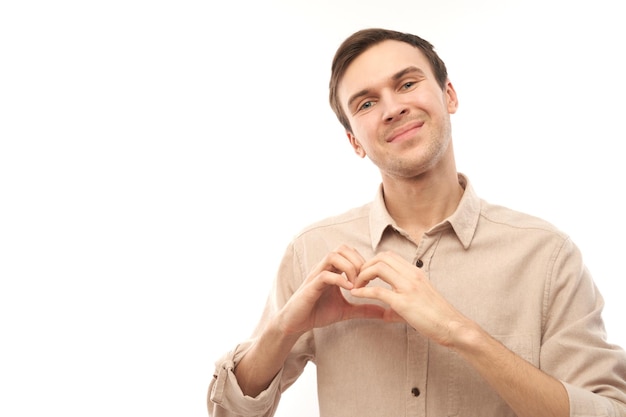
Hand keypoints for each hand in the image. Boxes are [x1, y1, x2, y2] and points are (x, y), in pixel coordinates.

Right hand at [277, 245, 385, 335]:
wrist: (297, 323)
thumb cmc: (318, 313)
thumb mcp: (346, 310)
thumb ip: (364, 308)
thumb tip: (384, 311)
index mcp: (333, 270)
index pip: (349, 252)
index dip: (363, 261)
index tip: (371, 277)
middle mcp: (324, 268)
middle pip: (342, 248)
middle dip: (358, 261)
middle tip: (366, 278)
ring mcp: (316, 275)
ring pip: (333, 256)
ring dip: (349, 267)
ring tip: (357, 284)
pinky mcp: (310, 287)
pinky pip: (324, 275)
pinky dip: (339, 280)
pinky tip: (349, 290)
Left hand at [351, 251, 468, 346]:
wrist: (453, 327)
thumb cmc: (437, 316)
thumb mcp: (419, 301)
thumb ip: (400, 302)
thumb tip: (385, 313)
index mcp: (416, 272)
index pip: (389, 256)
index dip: (373, 262)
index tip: (366, 274)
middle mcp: (412, 275)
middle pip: (381, 257)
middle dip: (365, 265)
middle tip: (357, 278)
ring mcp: (408, 288)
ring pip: (378, 268)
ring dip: (362, 275)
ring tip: (356, 285)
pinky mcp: (404, 303)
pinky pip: (377, 291)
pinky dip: (363, 291)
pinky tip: (355, 295)